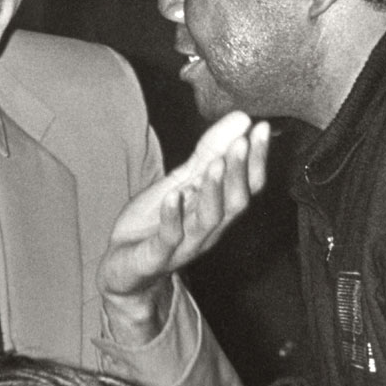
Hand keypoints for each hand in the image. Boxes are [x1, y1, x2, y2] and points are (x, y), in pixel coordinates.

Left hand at [98, 112, 270, 342]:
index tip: (261, 128)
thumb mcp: (182, 180)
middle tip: (243, 141)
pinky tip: (174, 196)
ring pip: (208, 221)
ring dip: (214, 191)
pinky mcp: (155, 256)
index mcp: (218, 211)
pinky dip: (172, 216)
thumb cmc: (156, 221)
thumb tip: (241, 119)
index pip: (247, 186)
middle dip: (240, 171)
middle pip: (234, 203)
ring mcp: (183, 245)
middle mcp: (208, 230)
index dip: (257, 159)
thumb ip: (209, 152)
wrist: (123, 266)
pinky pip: (168, 238)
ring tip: (217, 163)